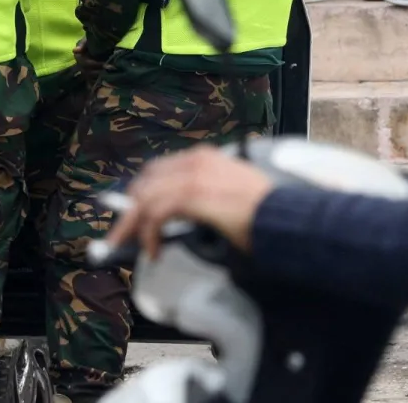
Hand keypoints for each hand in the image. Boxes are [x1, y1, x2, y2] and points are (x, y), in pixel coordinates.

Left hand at [103, 146, 275, 260]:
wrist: (285, 218)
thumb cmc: (267, 212)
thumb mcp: (232, 193)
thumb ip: (208, 194)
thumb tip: (188, 214)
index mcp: (204, 158)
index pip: (159, 170)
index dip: (142, 192)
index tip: (133, 212)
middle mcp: (194, 162)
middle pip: (146, 183)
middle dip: (130, 209)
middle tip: (123, 234)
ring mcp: (192, 177)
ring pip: (146, 199)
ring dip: (134, 226)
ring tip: (133, 247)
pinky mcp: (192, 197)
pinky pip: (156, 214)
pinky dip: (149, 234)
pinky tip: (154, 250)